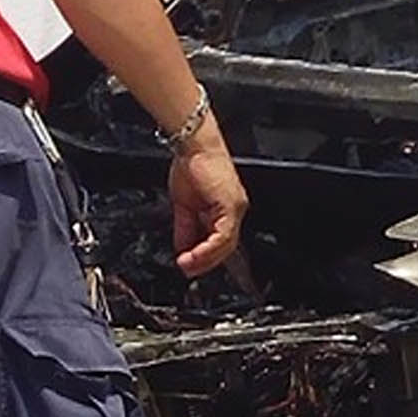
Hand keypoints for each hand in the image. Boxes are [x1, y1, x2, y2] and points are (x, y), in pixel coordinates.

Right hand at [168, 135, 247, 277]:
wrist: (193, 146)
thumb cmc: (190, 167)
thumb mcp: (184, 205)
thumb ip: (185, 228)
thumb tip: (181, 249)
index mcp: (225, 211)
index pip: (220, 242)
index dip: (206, 257)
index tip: (190, 266)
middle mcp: (235, 210)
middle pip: (226, 247)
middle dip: (205, 262)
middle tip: (187, 270)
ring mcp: (236, 208)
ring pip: (227, 244)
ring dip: (205, 259)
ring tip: (187, 265)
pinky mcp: (231, 205)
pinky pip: (224, 234)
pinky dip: (208, 247)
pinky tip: (194, 253)